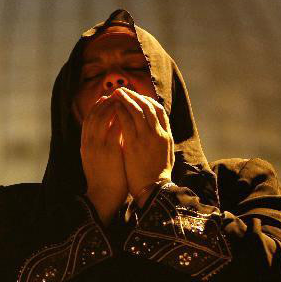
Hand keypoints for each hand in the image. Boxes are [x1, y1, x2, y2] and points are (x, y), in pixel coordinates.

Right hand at [80, 96, 128, 223]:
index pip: (89, 119)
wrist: (102, 197)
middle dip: (106, 102)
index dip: (98, 106)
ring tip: (123, 99)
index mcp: (85, 144)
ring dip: (113, 106)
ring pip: (103, 118)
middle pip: (95, 114)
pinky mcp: (110, 152)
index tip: (108, 98)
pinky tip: (129, 113)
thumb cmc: (104, 179)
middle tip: (117, 93)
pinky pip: (115, 129)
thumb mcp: (97, 159)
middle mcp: (89, 143)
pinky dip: (120, 118)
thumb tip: (115, 129)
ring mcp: (98, 146)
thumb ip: (103, 143)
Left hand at [111, 88, 172, 204]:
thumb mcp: (166, 155)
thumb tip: (156, 130)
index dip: (147, 100)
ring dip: (126, 99)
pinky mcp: (134, 144)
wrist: (154, 191)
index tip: (138, 96)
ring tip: (116, 93)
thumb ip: (161, 140)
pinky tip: (112, 107)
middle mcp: (158, 133)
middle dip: (135, 96)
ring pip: (136, 110)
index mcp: (167, 136)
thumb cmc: (157, 176)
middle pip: (147, 106)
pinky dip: (120, 111)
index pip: (159, 110)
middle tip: (123, 90)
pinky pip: (126, 122)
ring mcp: (147, 138)